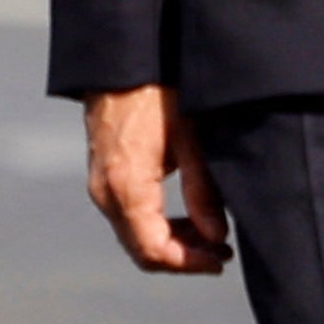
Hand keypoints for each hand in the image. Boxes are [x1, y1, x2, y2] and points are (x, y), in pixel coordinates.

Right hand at [82, 84, 228, 274]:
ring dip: (172, 242)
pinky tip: (187, 215)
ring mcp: (100, 185)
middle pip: (142, 250)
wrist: (120, 60)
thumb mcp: (190, 138)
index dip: (190, 263)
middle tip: (223, 250)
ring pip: (135, 235)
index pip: (154, 250)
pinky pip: (129, 217)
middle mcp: (106, 192)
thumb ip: (203, 191)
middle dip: (184, 257)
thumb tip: (217, 235)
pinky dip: (157, 225)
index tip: (222, 259)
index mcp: (126, 187)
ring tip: (211, 234)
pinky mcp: (104, 175)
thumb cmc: (158, 91)